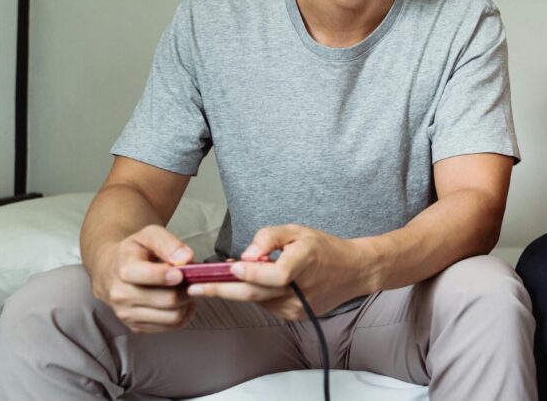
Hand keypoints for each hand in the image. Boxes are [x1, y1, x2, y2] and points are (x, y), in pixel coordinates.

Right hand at [91, 225, 195, 332]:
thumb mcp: (149, 235)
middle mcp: (121, 295)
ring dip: (186, 303)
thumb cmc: (134, 251)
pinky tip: (180, 301)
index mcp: (123, 269)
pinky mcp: (136, 326)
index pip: (150, 277)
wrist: (111, 269)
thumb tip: (186, 257)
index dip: (171, 275)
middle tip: (192, 279)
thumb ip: (168, 243)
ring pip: (172, 316)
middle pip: (168, 299)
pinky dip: (183, 314)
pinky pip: (171, 326)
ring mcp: (127, 314)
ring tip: (185, 289)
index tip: (182, 272)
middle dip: (186, 289)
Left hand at [187, 224, 374, 319]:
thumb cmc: (323, 247)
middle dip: (221, 290)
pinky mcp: (294, 316)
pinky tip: (242, 284)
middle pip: (256, 294)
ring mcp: (297, 307)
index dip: (252, 272)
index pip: (275, 275)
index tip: (229, 266)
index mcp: (305, 263)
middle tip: (193, 287)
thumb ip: (270, 237)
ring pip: (258, 300)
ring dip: (233, 292)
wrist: (353, 271)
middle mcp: (301, 291)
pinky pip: (265, 304)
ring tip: (209, 282)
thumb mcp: (298, 230)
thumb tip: (246, 255)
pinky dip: (252, 294)